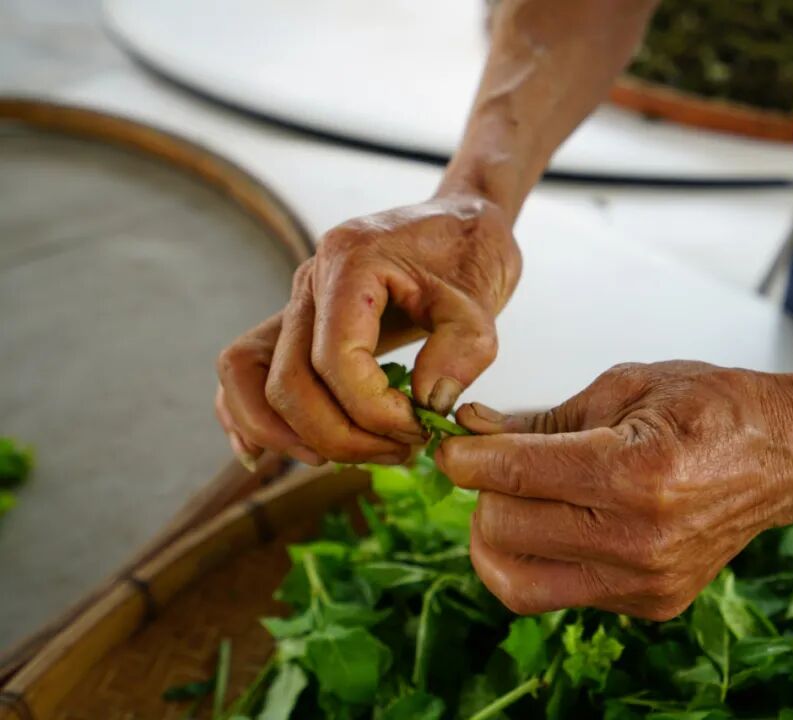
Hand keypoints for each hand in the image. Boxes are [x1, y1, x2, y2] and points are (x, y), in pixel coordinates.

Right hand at [215, 195, 521, 466]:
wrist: (462, 221)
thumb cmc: (471, 251)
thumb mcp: (485, 297)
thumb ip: (462, 351)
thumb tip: (426, 405)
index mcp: (350, 263)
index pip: (335, 359)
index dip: (372, 410)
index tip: (419, 429)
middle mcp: (309, 282)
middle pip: (287, 381)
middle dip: (339, 435)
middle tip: (400, 452)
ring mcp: (296, 303)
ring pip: (248, 378)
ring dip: (288, 434)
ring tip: (345, 459)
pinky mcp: (298, 326)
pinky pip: (246, 372)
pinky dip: (249, 416)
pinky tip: (270, 455)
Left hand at [437, 361, 792, 620]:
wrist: (790, 456)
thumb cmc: (717, 408)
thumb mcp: (628, 386)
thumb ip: (546, 417)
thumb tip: (477, 431)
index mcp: (637, 473)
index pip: (513, 475)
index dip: (465, 457)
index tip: (452, 445)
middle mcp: (640, 540)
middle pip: (503, 530)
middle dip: (481, 494)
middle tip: (493, 464)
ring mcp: (646, 582)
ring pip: (516, 581)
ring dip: (498, 538)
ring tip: (514, 501)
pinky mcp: (650, 604)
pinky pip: (558, 592)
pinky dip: (540, 557)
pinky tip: (563, 521)